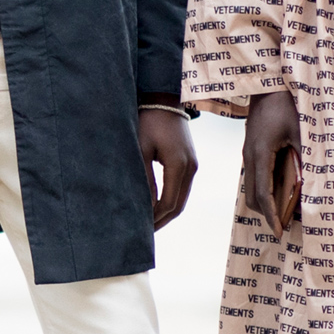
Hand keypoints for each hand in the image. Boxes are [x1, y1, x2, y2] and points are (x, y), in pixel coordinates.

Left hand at [139, 97, 196, 228]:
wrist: (164, 99)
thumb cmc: (148, 121)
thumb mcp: (140, 149)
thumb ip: (142, 179)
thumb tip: (142, 206)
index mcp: (179, 165)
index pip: (169, 203)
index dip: (155, 219)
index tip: (141, 230)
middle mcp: (191, 167)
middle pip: (179, 205)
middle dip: (162, 220)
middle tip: (145, 233)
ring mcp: (193, 165)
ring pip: (182, 198)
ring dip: (166, 212)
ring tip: (149, 223)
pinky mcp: (190, 161)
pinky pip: (182, 188)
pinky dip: (170, 200)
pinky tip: (156, 206)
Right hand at [241, 89, 302, 238]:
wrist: (266, 85)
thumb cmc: (284, 104)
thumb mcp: (301, 130)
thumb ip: (306, 155)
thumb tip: (315, 181)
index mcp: (259, 154)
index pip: (262, 194)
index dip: (271, 215)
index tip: (279, 231)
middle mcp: (249, 157)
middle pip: (251, 197)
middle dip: (267, 214)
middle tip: (287, 223)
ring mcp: (247, 154)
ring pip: (250, 189)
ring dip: (265, 202)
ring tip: (286, 209)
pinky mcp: (251, 151)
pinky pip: (254, 178)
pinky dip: (265, 189)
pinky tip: (282, 189)